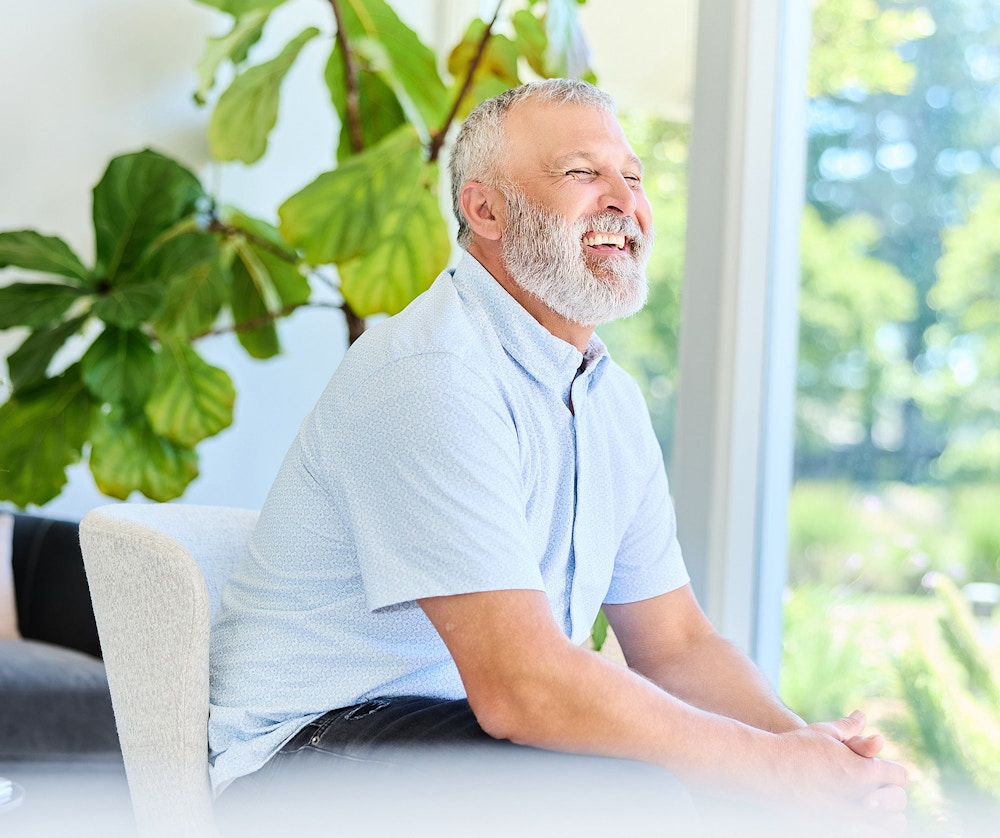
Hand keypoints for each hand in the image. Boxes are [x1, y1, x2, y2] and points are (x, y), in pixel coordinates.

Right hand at [772, 710, 907, 833]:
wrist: (767, 769)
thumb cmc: (795, 747)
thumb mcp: (824, 733)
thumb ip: (849, 728)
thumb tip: (862, 716)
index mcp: (863, 770)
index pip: (899, 775)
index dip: (891, 770)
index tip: (881, 768)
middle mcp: (861, 796)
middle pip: (898, 801)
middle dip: (891, 793)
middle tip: (876, 788)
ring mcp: (850, 816)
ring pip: (890, 825)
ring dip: (885, 816)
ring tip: (870, 807)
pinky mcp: (836, 827)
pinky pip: (866, 834)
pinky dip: (867, 828)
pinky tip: (856, 819)